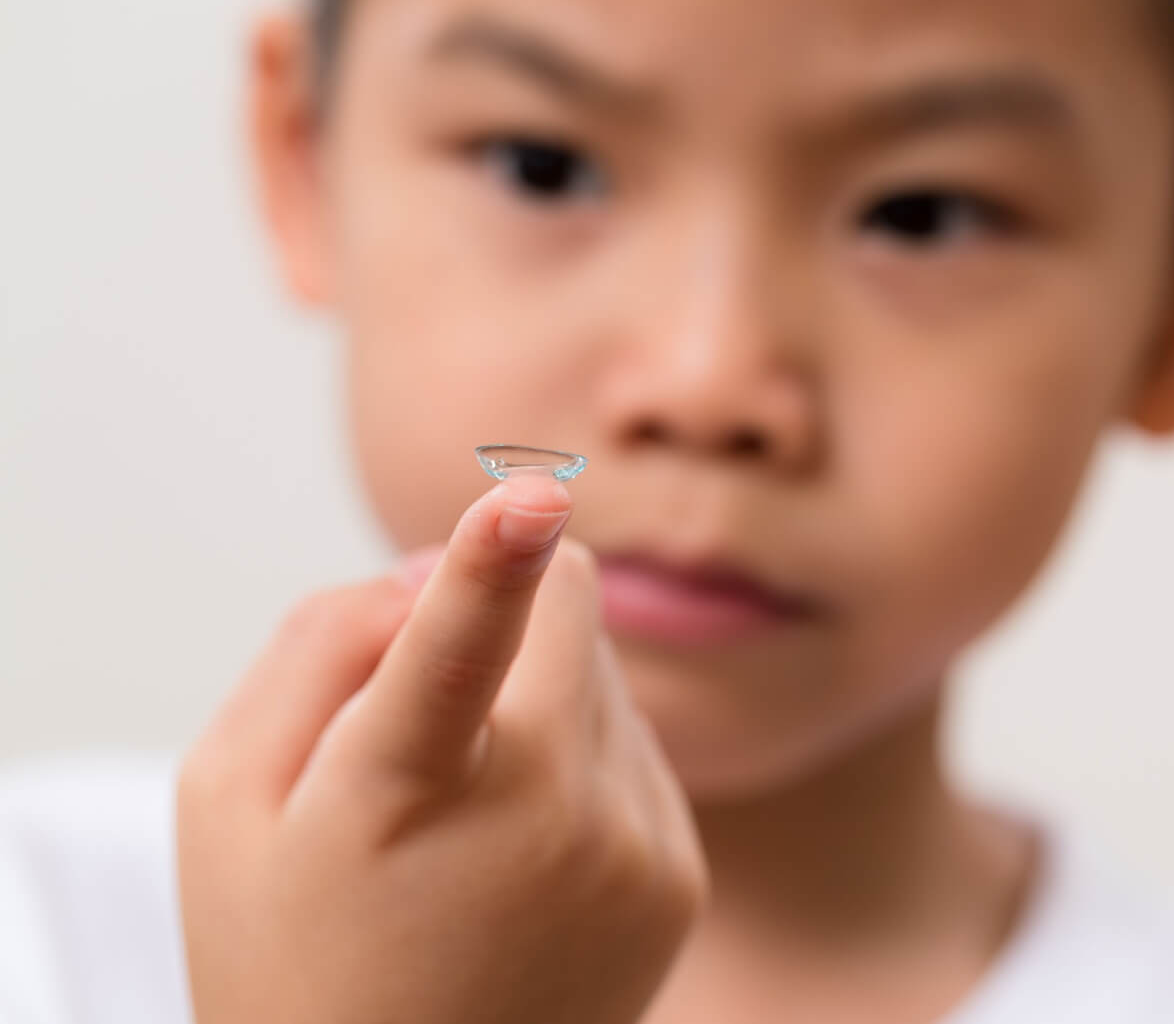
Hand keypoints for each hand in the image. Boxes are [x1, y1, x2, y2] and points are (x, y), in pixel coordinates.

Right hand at [176, 473, 706, 1023]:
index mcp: (399, 798)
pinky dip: (583, 758)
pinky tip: (525, 846)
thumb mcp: (229, 801)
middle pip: (569, 606)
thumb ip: (314, 652)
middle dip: (513, 598)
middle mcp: (542, 824)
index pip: (447, 659)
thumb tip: (428, 569)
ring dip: (540, 691)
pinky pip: (637, 744)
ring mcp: (627, 854)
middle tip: (435, 679)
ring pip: (603, 670)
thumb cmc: (294, 947)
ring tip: (471, 806)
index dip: (489, 565)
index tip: (532, 494)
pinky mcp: (678, 878)